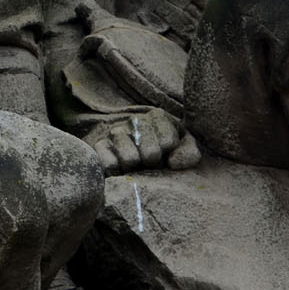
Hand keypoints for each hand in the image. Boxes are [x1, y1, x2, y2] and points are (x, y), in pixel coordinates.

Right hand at [84, 108, 200, 175]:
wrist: (130, 152)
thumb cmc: (163, 151)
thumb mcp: (182, 147)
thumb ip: (189, 153)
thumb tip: (172, 162)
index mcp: (158, 117)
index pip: (168, 142)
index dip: (169, 155)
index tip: (166, 155)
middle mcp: (135, 120)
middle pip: (151, 153)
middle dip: (153, 165)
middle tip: (150, 164)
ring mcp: (115, 131)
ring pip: (130, 159)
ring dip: (136, 169)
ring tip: (137, 166)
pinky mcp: (98, 145)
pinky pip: (110, 165)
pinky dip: (118, 172)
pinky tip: (122, 168)